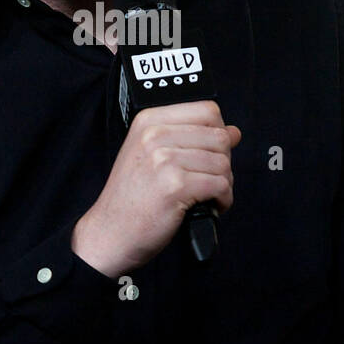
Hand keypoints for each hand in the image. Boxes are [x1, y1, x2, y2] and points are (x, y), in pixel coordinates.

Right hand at [72, 100, 240, 278]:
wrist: (110, 233)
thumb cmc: (132, 198)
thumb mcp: (151, 155)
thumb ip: (190, 138)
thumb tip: (233, 132)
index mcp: (149, 121)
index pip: (207, 110)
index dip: (218, 132)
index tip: (212, 152)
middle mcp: (155, 135)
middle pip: (219, 137)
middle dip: (223, 162)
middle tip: (209, 180)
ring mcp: (164, 160)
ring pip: (223, 163)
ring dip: (224, 184)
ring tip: (206, 196)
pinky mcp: (176, 186)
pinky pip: (221, 185)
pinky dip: (222, 200)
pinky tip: (208, 206)